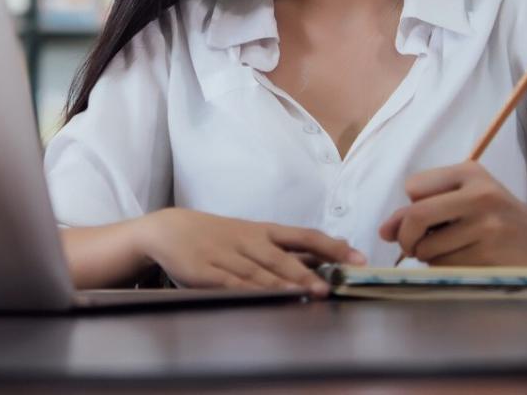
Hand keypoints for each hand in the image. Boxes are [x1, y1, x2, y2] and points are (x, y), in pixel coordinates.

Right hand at [136, 208, 365, 296]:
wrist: (169, 229)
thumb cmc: (219, 236)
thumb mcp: (254, 236)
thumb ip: (290, 248)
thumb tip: (334, 252)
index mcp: (263, 231)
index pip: (304, 236)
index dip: (332, 247)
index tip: (357, 258)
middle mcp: (249, 241)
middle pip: (283, 258)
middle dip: (308, 273)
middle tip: (331, 287)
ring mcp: (227, 256)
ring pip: (260, 272)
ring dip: (284, 284)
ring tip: (308, 294)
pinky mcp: (207, 271)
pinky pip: (231, 282)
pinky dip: (249, 290)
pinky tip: (263, 298)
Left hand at [378, 162, 526, 265]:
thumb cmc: (493, 214)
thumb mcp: (463, 196)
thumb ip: (421, 207)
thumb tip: (384, 231)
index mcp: (470, 172)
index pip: (413, 187)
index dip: (408, 207)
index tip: (417, 219)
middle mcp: (481, 196)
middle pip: (417, 216)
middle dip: (405, 237)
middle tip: (410, 246)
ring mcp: (490, 229)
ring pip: (430, 249)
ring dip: (428, 257)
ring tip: (449, 251)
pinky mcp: (493, 259)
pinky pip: (448, 268)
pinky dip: (444, 269)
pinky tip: (464, 262)